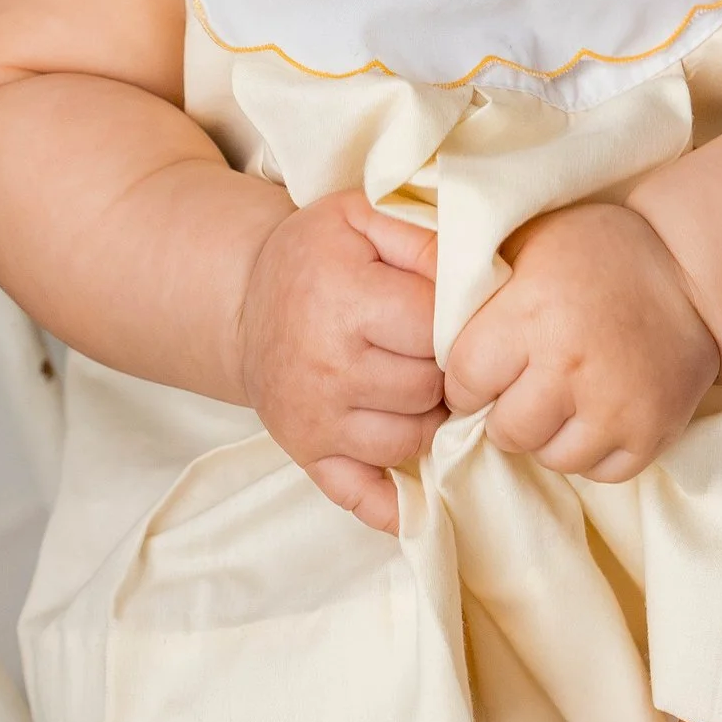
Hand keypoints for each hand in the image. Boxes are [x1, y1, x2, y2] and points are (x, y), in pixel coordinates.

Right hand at [241, 190, 443, 531]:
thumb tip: (476, 276)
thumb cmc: (316, 256)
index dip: (460, 323)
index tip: (457, 313)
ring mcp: (315, 419)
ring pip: (414, 438)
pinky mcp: (307, 453)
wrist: (244, 299)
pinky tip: (425, 493)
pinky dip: (399, 504)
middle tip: (442, 353)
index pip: (438, 329)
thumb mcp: (360, 216)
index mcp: (344, 301)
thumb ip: (421, 235)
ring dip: (431, 418)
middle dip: (447, 371)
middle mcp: (327, 367)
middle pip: (430, 387)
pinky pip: (364, 496)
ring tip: (425, 389)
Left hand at [443, 203, 719, 483]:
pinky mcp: (650, 434)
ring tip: (562, 400)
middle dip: (506, 412)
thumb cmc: (600, 252)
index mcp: (530, 316)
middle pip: (505, 430)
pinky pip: (598, 471)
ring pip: (550, 457)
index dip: (468, 379)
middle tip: (525, 387)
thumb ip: (473, 276)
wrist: (691, 270)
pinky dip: (591, 451)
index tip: (485, 369)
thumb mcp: (530, 240)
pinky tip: (595, 414)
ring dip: (548, 436)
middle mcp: (569, 367)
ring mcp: (614, 407)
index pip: (464, 381)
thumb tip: (409, 298)